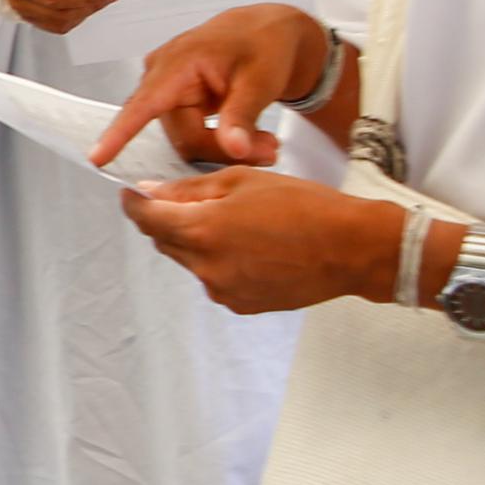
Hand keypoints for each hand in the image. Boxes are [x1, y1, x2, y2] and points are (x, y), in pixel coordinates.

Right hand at [93, 5, 331, 172]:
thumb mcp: (261, 80)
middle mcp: (163, 74)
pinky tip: (245, 136)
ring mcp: (166, 88)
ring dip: (223, 148)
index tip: (98, 157)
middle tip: (268, 151)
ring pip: (186, 140)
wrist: (266, 32)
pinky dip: (217, 141)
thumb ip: (243, 117)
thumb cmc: (263, 44)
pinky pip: (189, 134)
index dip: (120, 134)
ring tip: (264, 143)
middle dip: (221, 150)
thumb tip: (234, 149)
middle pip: (181, 136)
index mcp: (179, 62)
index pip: (144, 104)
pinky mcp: (174, 100)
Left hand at [121, 168, 409, 315]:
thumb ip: (190, 189)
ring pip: (191, 261)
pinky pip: (215, 279)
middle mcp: (206, 267)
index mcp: (202, 231)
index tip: (132, 193)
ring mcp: (223, 290)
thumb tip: (153, 192)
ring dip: (198, 242)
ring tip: (236, 223)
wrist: (351, 249)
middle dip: (169, 220)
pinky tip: (251, 246)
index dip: (134, 204)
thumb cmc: (304, 207)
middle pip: (165, 242)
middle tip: (191, 200)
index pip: (146, 219)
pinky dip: (220, 261)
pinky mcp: (241, 304)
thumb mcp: (243, 180)